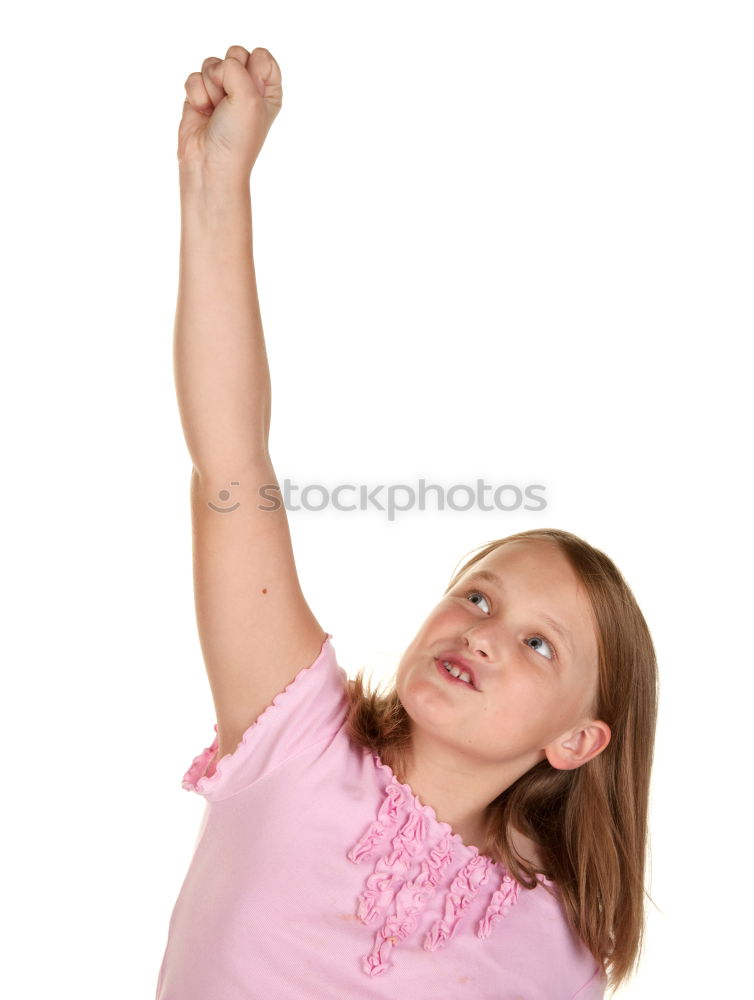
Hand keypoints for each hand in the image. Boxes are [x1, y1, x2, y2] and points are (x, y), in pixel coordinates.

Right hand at [178, 45, 282, 179]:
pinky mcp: (200, 96)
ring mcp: (222, 91)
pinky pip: (194, 76)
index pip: (261, 55)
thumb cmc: (237, 138)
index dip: (252, 70)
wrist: (210, 164)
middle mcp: (246, 88)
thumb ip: (236, 66)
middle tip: (230, 103)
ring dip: (211, 88)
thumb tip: (215, 66)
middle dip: (228, 75)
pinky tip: (202, 113)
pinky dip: (196, 95)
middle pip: (235, 53)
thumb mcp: (250, 98)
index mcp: (268, 90)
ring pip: (211, 63)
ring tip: (216, 111)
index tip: (251, 96)